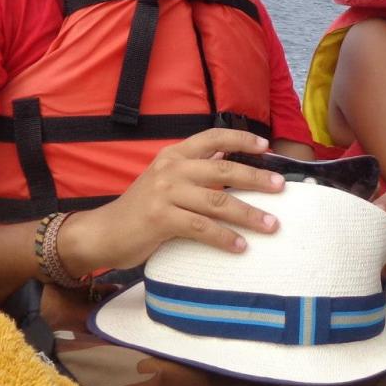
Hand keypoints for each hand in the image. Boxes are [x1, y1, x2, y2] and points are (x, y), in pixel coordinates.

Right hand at [58, 129, 284, 274]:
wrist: (103, 232)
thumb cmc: (141, 208)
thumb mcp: (166, 180)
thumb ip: (194, 169)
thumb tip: (228, 159)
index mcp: (174, 155)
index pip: (212, 138)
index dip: (240, 139)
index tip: (266, 146)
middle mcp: (171, 169)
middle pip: (223, 169)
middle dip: (256, 178)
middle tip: (281, 187)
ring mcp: (165, 193)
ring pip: (217, 200)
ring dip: (248, 214)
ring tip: (271, 225)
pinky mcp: (160, 219)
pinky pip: (201, 227)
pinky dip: (224, 238)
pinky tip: (241, 247)